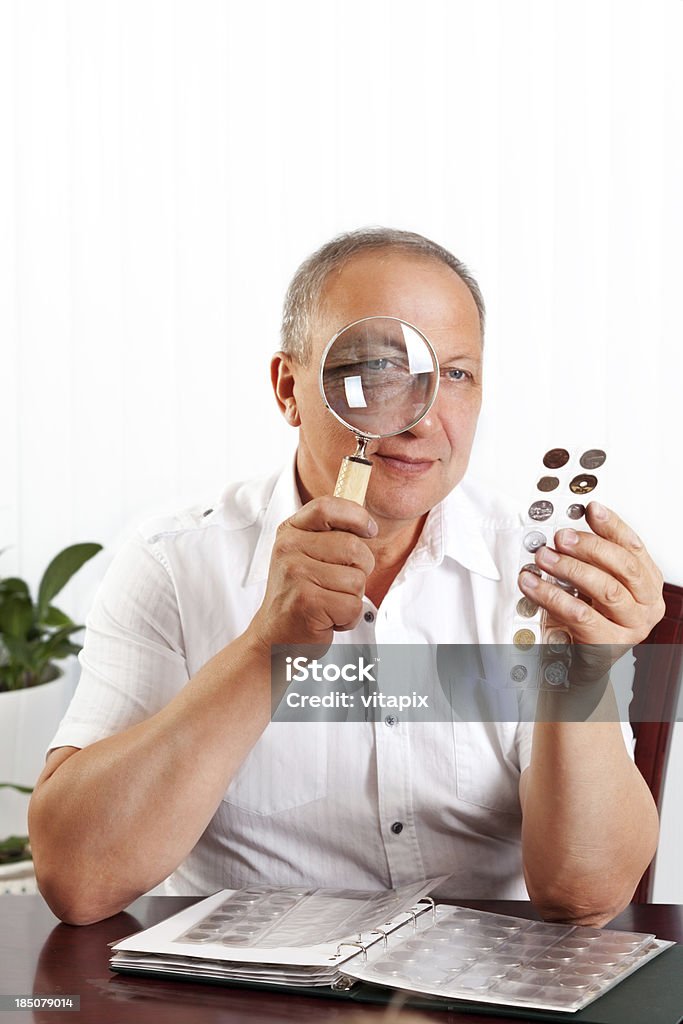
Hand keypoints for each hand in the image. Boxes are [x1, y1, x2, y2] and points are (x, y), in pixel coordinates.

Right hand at [250, 496, 376, 652]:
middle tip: (341, 584)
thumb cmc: (299, 595)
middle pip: (354, 547)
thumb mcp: (305, 555)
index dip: (356, 516)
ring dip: (353, 598)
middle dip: (361, 570)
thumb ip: (329, 536)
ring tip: (330, 603)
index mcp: (290, 532)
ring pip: (357, 579)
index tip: (369, 530)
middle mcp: (288, 549)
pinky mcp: (307, 602)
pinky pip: (353, 605)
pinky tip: (329, 618)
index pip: (327, 506)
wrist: (274, 636)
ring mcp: (296, 575)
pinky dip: (348, 618)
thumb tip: (367, 524)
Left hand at [518, 502, 664, 688]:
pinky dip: (553, 597)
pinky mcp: (608, 646)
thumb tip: (570, 526)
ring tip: (543, 557)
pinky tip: (533, 586)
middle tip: (559, 537)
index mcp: (648, 584)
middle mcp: (647, 606)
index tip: (591, 509)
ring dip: (570, 569)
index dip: (613, 526)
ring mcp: (632, 628)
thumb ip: (590, 558)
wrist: (579, 665)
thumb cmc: (587, 619)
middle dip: (588, 546)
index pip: (634, 547)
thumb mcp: (592, 583)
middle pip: (623, 566)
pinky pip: (581, 615)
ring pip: (605, 590)